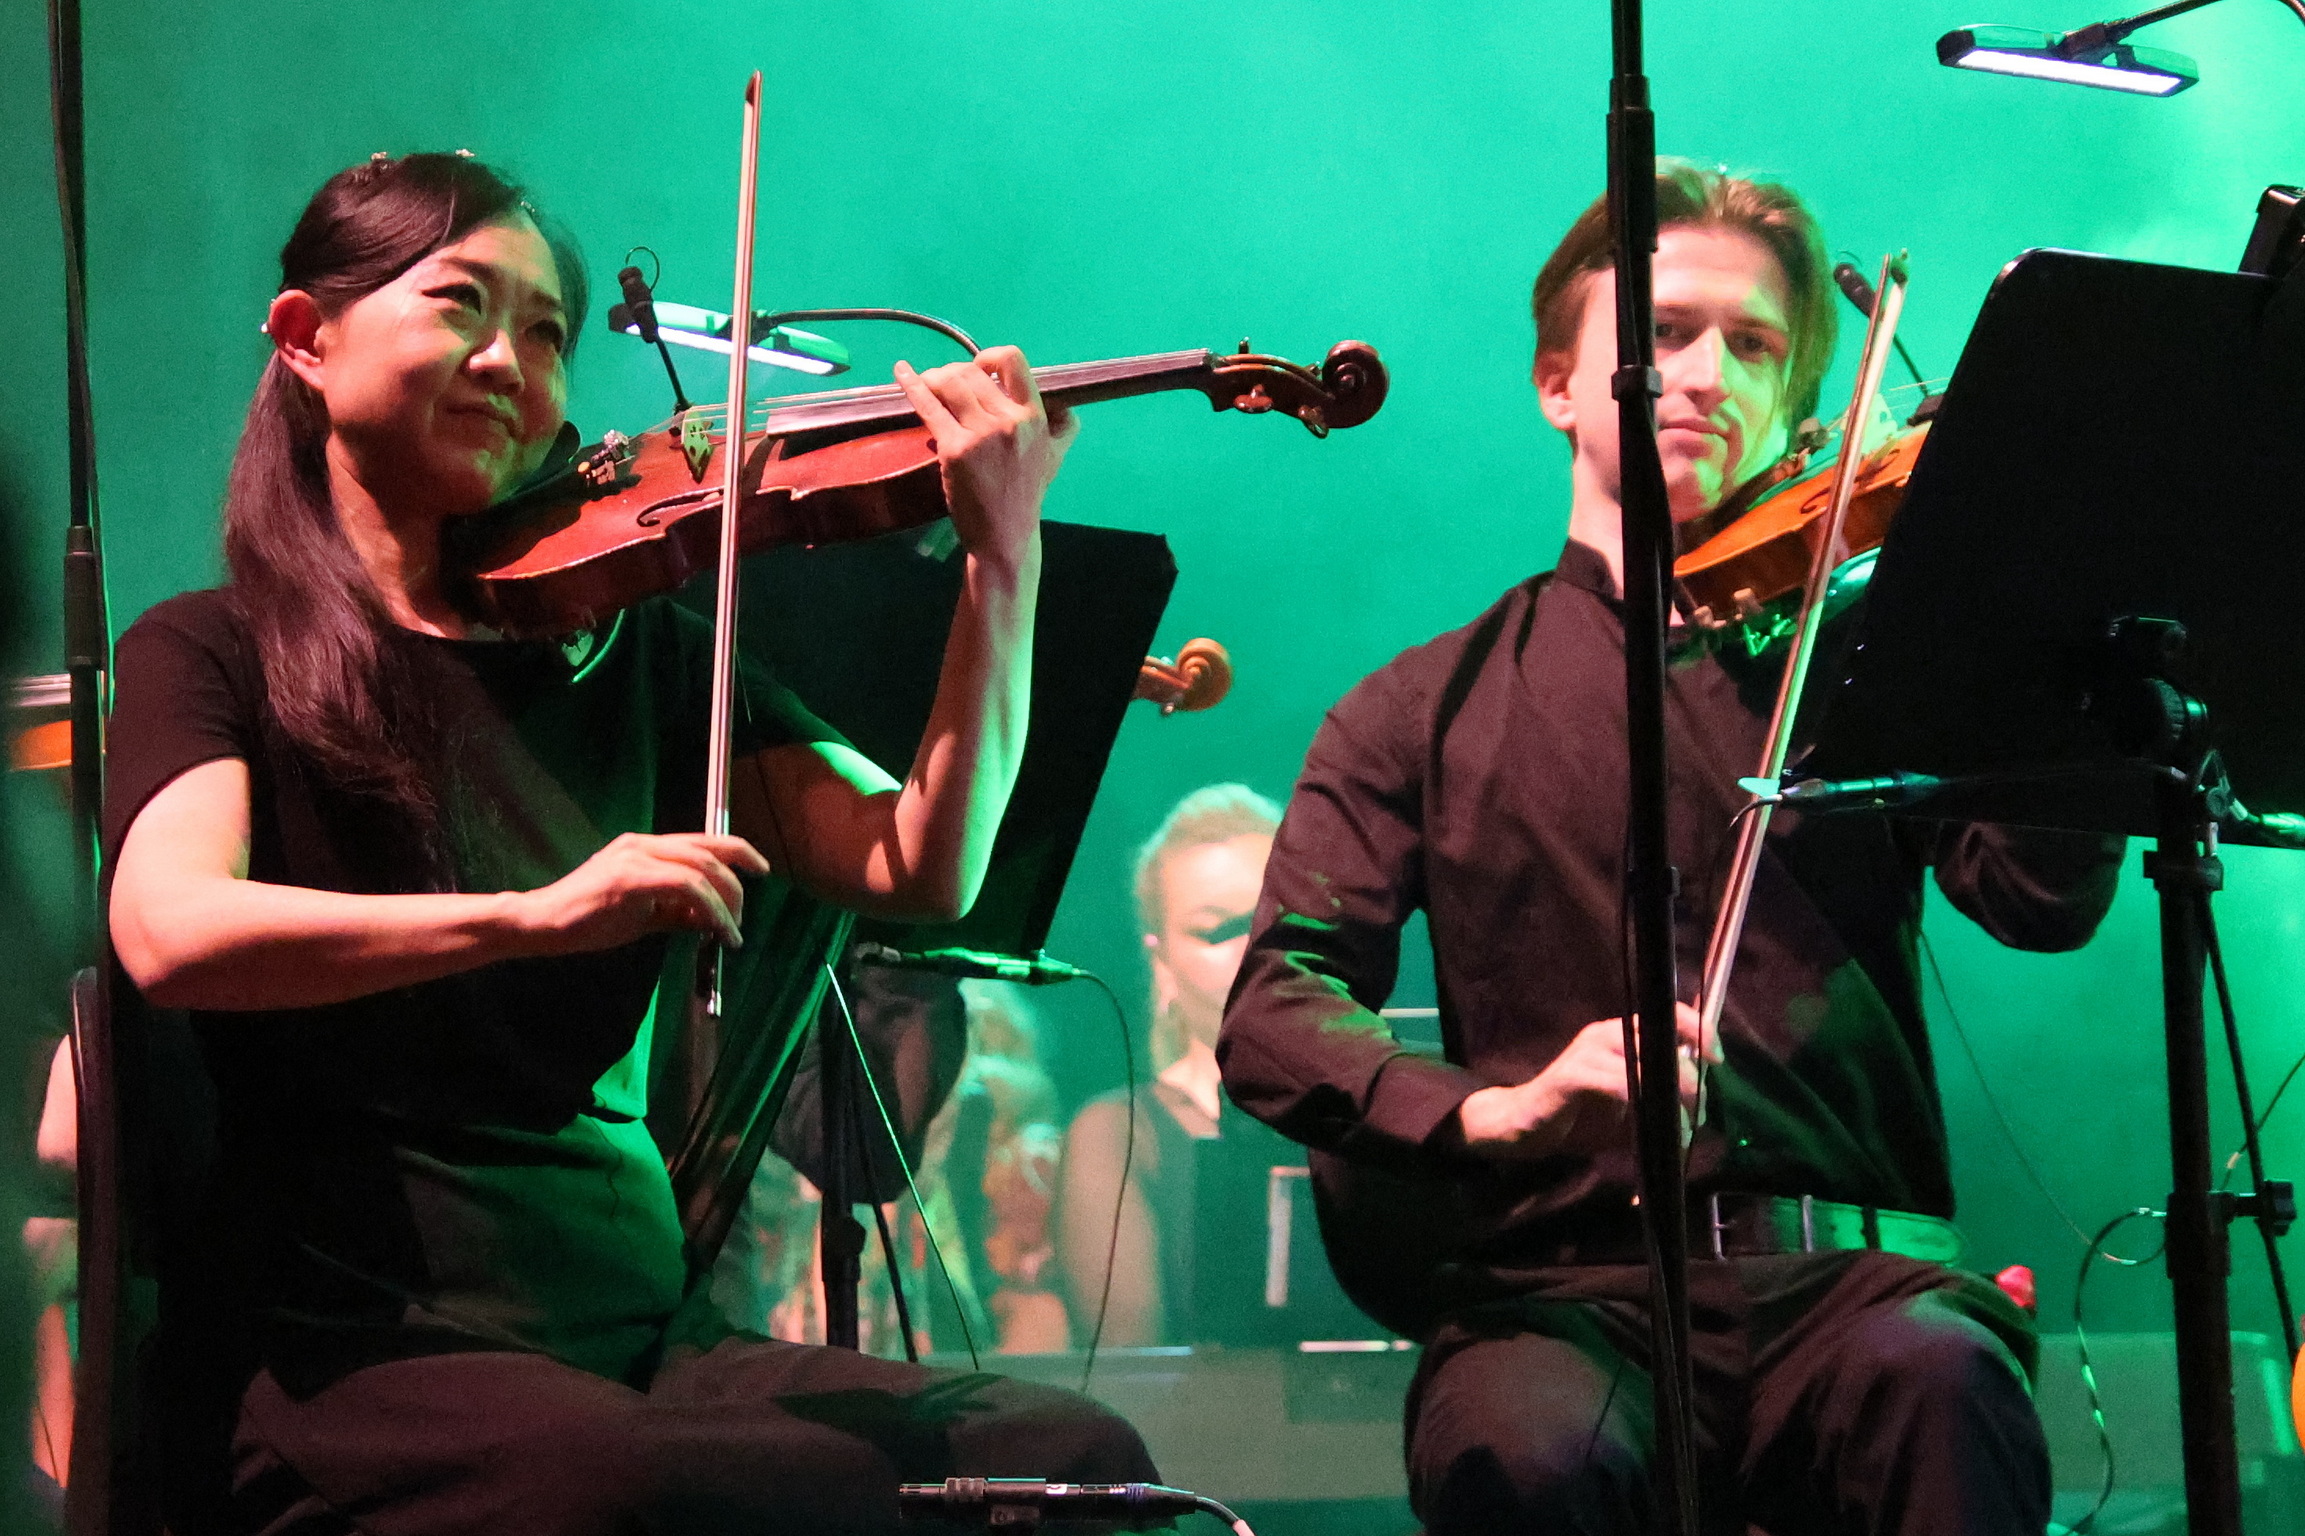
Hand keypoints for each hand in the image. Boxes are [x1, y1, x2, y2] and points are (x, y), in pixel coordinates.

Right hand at [508, 832, 769, 956]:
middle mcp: (643, 844)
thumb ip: (677, 912)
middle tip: (741, 920)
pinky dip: (710, 910)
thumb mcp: (643, 914)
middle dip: (736, 884)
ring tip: (731, 933)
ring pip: (701, 870)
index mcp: (645, 847)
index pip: (703, 840)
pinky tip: (716, 932)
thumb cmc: (588, 920)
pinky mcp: (629, 878)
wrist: (542, 924)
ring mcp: (635, 857)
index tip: (761, 869)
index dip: (738, 851)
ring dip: (725, 903)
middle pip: (709, 851)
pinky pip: (686, 889)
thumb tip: (710, 920)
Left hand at [892, 345, 1076, 568]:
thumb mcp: (1055, 457)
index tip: (979, 368)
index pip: (1013, 361)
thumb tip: (1065, 403)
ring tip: (929, 386)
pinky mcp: (954, 450)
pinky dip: (911, 386)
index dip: (990, 356)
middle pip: (971, 372)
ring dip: (934, 378)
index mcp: (1034, 417)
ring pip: (949, 383)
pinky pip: (929, 406)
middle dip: (953, 372)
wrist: (1004, 535)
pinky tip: (901, 372)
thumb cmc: (1026, 495)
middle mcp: (1009, 421)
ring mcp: (980, 435)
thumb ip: (1063, 426)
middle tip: (944, 385)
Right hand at [1455, 1002, 1718, 1160]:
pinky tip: (1652, 1122)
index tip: (1717, 1059)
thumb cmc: (1576, 1113)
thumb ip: (1655, 1092)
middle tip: (1698, 1110)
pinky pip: (1617, 1083)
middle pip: (1659, 1034)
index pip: (1665, 1013)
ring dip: (1670, 1091)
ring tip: (1683, 1122)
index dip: (1698, 1028)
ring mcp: (1586, 1052)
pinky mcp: (1571, 1076)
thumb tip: (1697, 1096)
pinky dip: (1641, 1101)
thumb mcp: (1626, 1101)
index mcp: (1618, 1035)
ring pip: (1643, 1063)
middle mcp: (1603, 1034)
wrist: (1524, 1125)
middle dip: (1688, 1074)